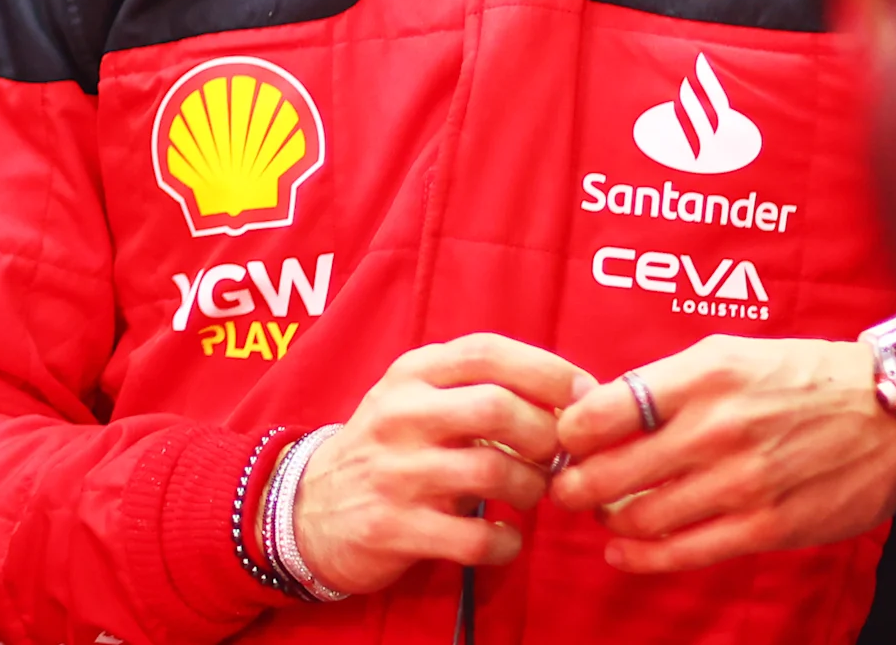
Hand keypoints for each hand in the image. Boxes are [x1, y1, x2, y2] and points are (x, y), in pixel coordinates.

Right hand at [292, 334, 595, 594]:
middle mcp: (399, 415)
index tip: (584, 397)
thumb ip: (478, 389)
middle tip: (556, 457)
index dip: (548, 371)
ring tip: (531, 496)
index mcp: (411, 374)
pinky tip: (504, 539)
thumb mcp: (417, 399)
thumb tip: (571, 399)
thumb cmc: (389, 449)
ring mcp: (394, 472)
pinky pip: (473, 537)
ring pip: (492, 472)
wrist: (310, 508)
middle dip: (546, 436)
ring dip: (532, 489)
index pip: (487, 352)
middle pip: (496, 408)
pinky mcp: (393, 527)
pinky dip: (506, 543)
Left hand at [550, 335, 895, 572]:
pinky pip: (687, 550)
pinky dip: (643, 556)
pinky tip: (623, 552)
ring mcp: (742, 482)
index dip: (568, 432)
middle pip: (611, 470)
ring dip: (609, 520)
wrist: (890, 414)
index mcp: (702, 377)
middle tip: (565, 487)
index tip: (560, 441)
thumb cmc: (803, 378)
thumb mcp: (727, 355)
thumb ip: (667, 382)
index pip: (604, 409)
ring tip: (603, 513)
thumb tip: (602, 407)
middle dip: (574, 485)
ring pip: (643, 516)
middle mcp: (717, 429)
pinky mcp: (768, 525)